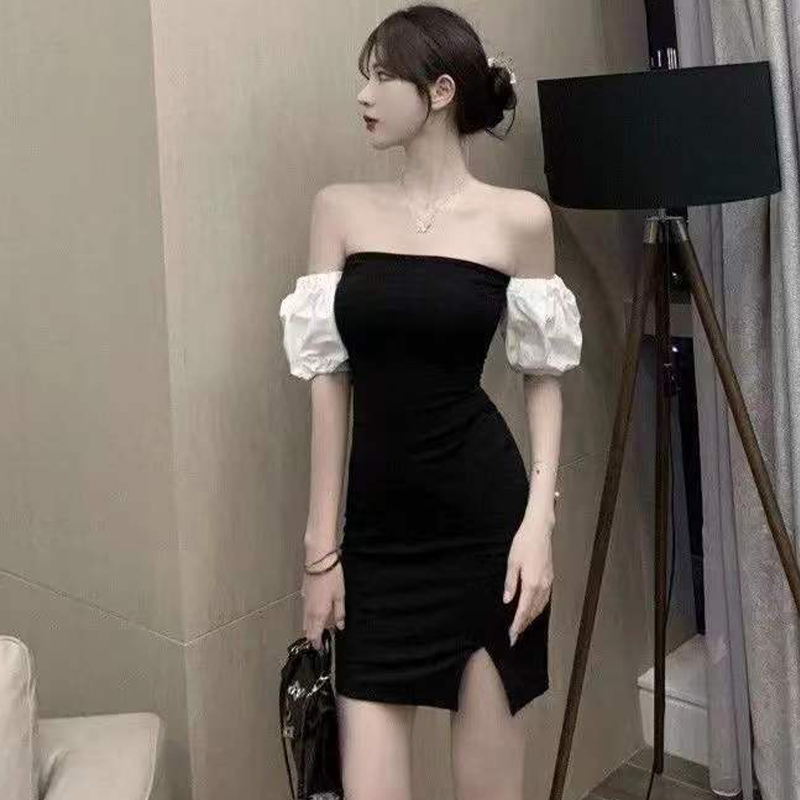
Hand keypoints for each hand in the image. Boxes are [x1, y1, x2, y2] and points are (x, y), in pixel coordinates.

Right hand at [300, 559, 344, 649]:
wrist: (319, 561)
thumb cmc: (331, 577)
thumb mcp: (340, 596)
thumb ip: (339, 613)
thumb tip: (339, 625)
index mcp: (319, 614)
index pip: (314, 635)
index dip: (317, 644)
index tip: (321, 648)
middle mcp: (309, 610)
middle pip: (308, 630)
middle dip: (313, 637)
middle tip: (321, 640)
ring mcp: (305, 602)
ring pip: (305, 621)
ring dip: (311, 627)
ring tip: (321, 628)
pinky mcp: (304, 594)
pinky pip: (305, 610)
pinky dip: (310, 616)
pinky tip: (318, 612)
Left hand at [503, 517, 554, 646]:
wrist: (540, 530)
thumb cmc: (523, 543)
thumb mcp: (512, 562)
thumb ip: (510, 584)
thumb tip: (507, 601)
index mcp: (531, 584)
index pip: (524, 611)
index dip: (517, 624)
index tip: (511, 635)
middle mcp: (542, 586)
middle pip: (533, 612)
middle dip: (524, 624)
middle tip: (515, 636)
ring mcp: (548, 582)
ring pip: (540, 607)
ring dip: (531, 618)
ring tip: (522, 626)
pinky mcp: (550, 578)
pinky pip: (545, 599)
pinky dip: (538, 608)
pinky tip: (533, 610)